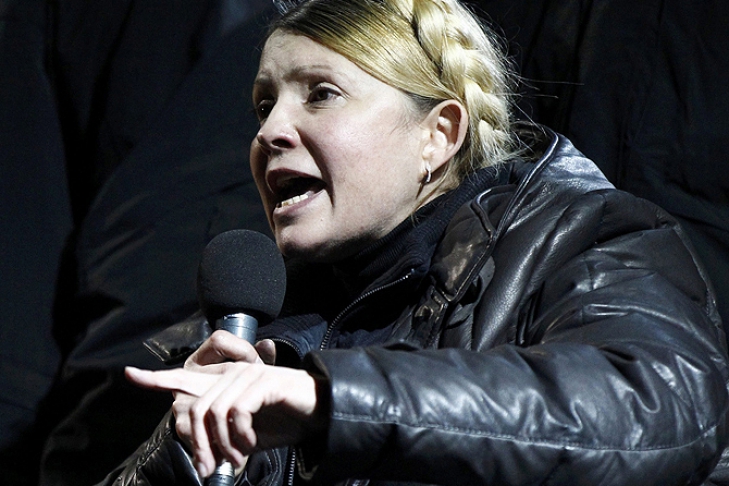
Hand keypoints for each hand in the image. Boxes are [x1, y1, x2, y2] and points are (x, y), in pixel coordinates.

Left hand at [125, 331, 324, 477]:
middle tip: (209, 469)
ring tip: (238, 457)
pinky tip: (250, 445)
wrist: (320, 412)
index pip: (184, 377)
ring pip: (212, 412)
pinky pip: (236, 412)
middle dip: (197, 445)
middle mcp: (231, 374)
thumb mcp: (244, 435)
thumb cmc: (283, 420)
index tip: (131, 375)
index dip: (156, 378)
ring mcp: (246, 375)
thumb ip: (221, 440)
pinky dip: (240, 436)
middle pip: (193, 409)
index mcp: (224, 383)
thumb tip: (202, 460)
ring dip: (222, 444)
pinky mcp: (262, 381)